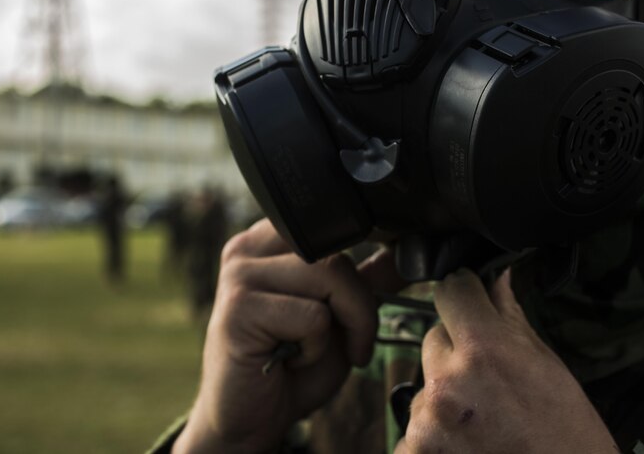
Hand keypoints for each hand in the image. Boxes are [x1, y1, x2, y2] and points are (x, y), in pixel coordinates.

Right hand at [173, 219, 402, 453]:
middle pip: (335, 249)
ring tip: (317, 351)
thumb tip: (405, 253)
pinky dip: (316, 347)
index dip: (365, 252)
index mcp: (267, 242)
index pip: (331, 225)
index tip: (383, 284)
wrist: (249, 419)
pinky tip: (291, 360)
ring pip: (329, 275)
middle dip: (361, 301)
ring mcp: (238, 276)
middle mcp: (247, 250)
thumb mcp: (338, 317)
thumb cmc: (291, 367)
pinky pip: (312, 316)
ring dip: (346, 324)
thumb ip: (364, 282)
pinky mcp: (238, 309)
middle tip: (356, 342)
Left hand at [395, 269, 617, 453]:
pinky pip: (413, 430)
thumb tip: (495, 276)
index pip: (450, 292)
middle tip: (489, 381)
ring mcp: (426, 423)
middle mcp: (446, 383)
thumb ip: (509, 317)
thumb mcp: (547, 367)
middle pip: (433, 340)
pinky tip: (467, 445)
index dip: (465, 294)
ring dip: (444, 397)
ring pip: (423, 386)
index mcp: (483, 350)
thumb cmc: (568, 433)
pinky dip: (434, 436)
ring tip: (482, 420)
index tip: (473, 303)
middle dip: (456, 353)